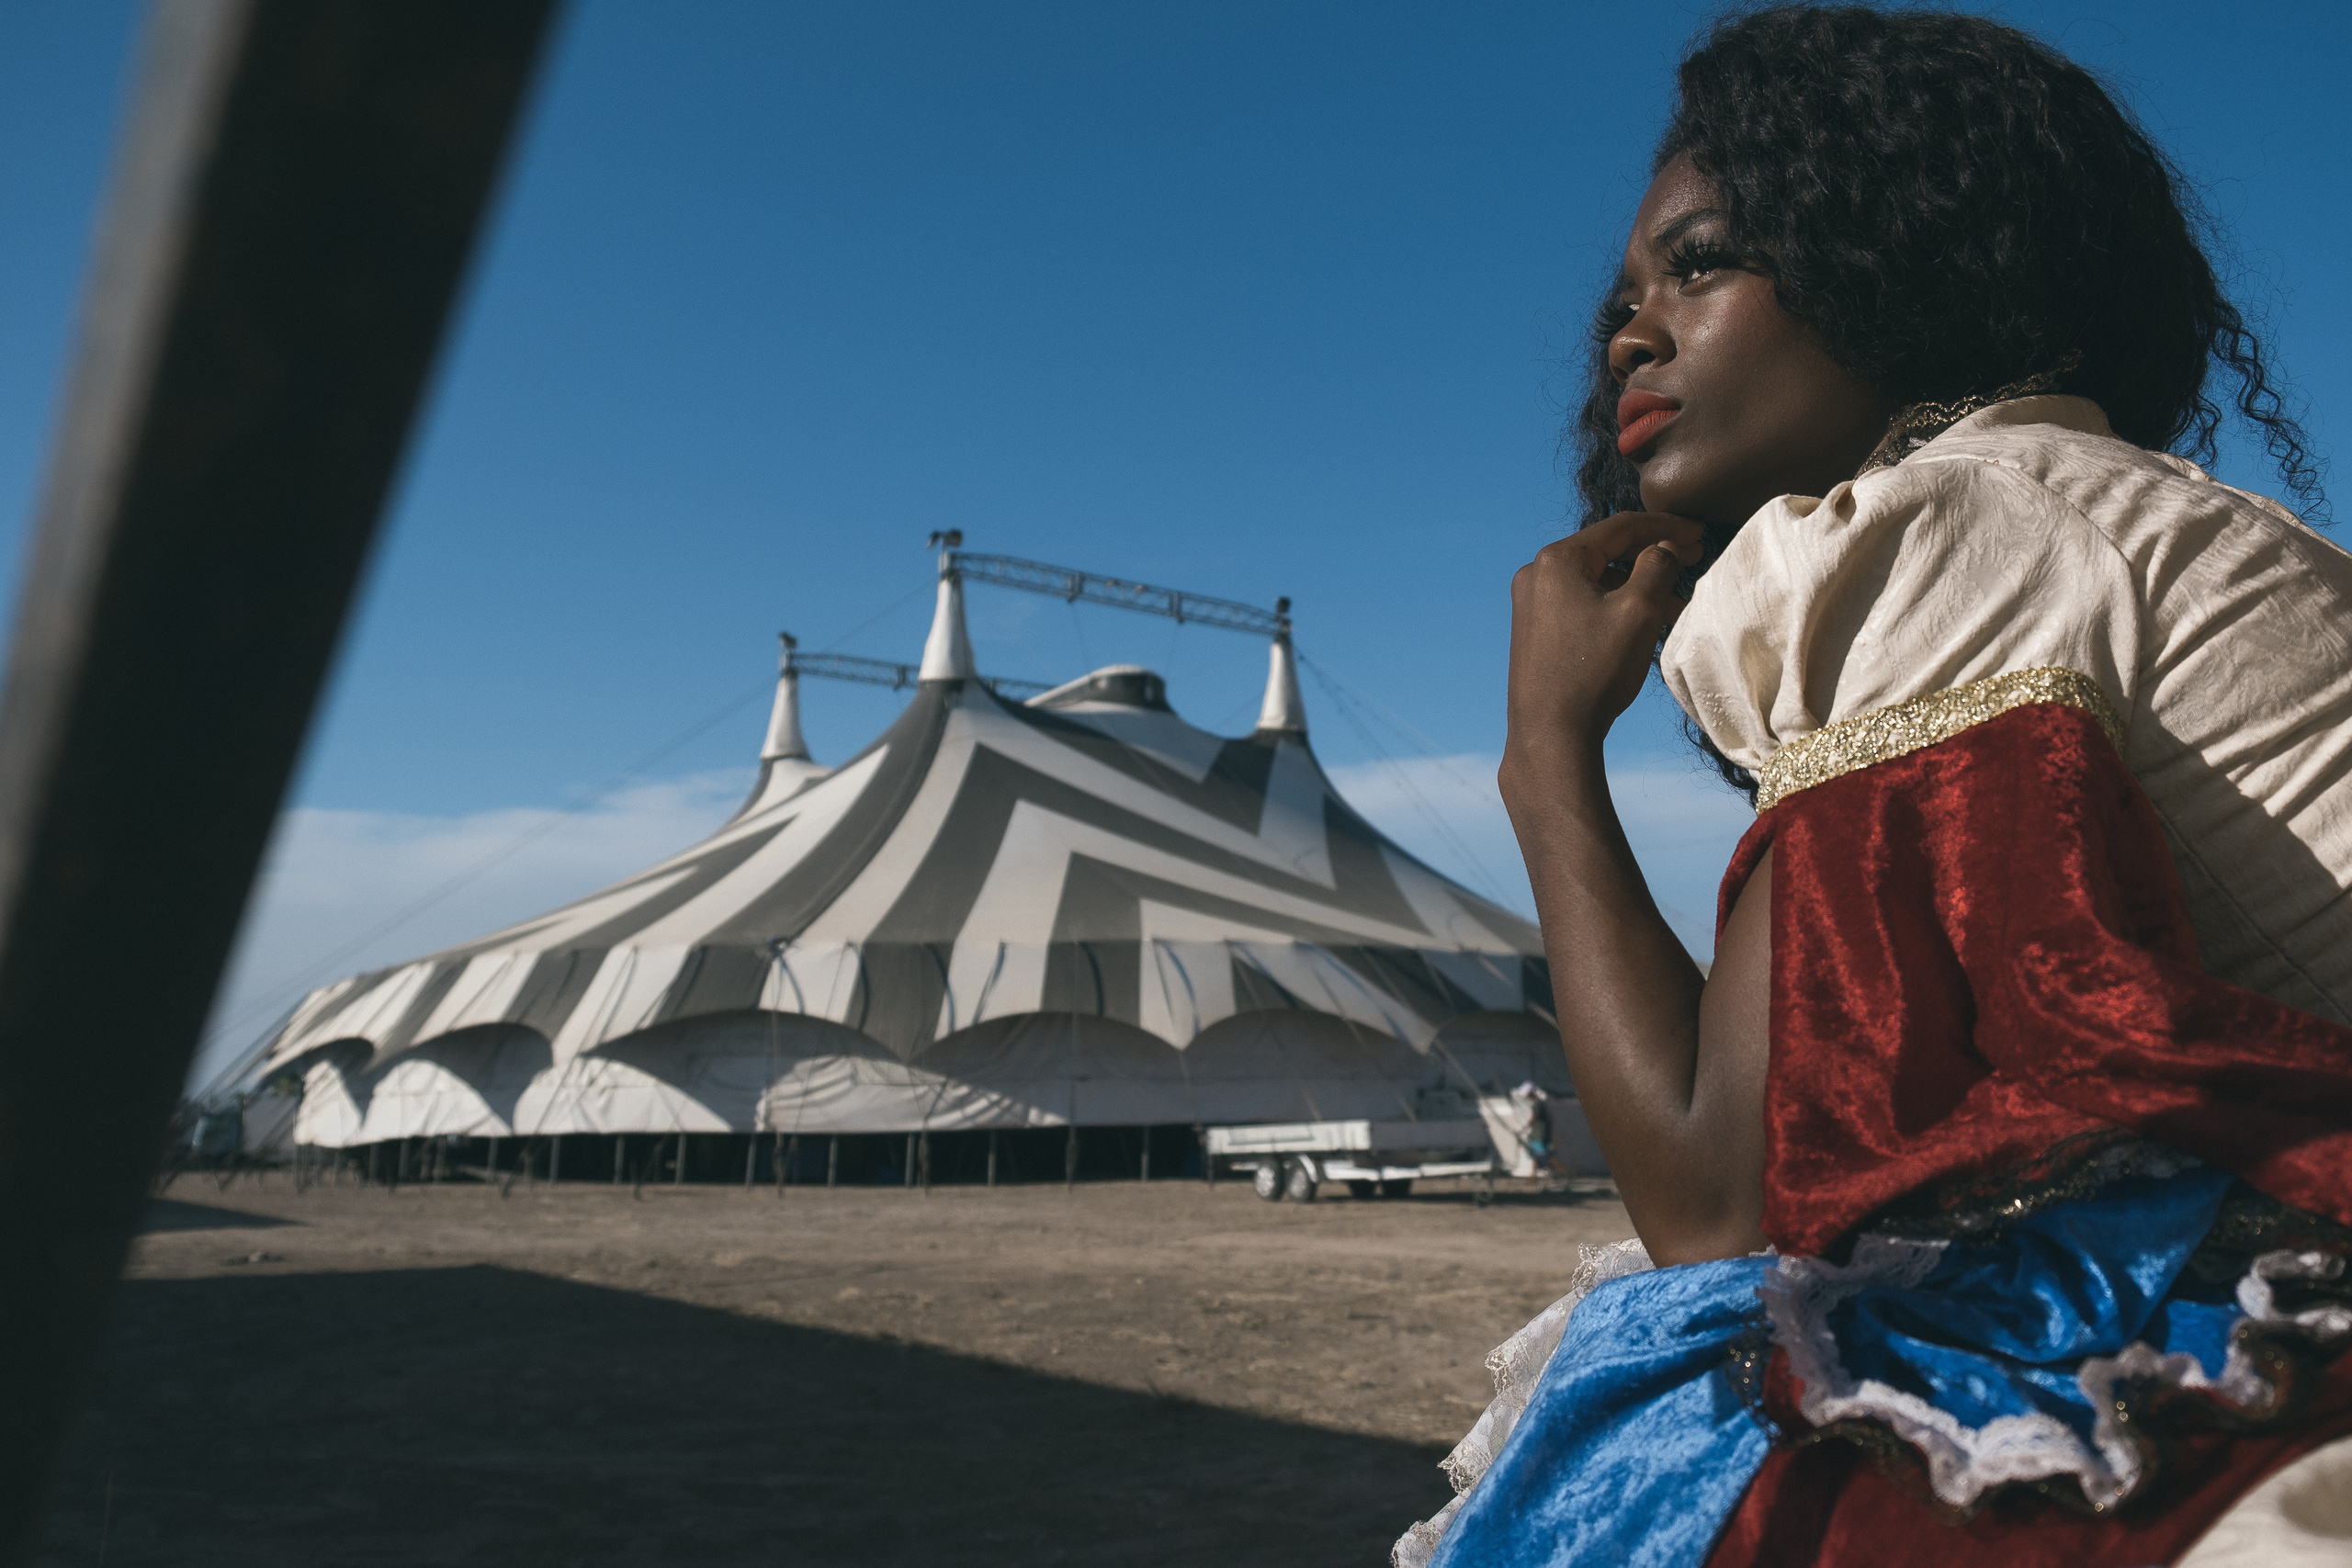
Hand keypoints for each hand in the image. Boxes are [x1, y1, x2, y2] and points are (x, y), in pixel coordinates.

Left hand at [1502, 513, 1703, 771]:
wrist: (1550, 734)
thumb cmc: (1594, 671)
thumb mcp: (1638, 612)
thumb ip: (1657, 567)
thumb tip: (1664, 547)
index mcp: (1557, 560)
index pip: (1621, 527)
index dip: (1666, 526)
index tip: (1698, 533)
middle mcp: (1537, 574)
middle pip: (1607, 552)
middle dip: (1653, 556)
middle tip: (1693, 559)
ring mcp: (1531, 603)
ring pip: (1597, 581)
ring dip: (1638, 587)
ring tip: (1677, 605)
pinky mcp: (1535, 630)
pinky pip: (1583, 604)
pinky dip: (1616, 607)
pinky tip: (1646, 623)